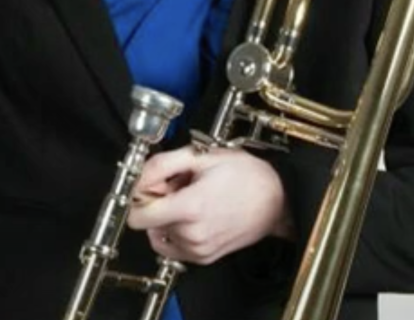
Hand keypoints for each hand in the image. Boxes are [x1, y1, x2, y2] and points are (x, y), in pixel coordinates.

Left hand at [127, 144, 293, 265]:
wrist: (276, 199)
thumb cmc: (247, 176)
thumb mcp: (202, 156)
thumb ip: (162, 164)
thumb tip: (140, 176)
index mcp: (190, 208)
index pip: (137, 216)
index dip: (139, 196)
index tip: (151, 184)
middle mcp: (191, 234)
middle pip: (150, 221)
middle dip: (159, 200)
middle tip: (180, 183)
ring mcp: (198, 249)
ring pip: (162, 232)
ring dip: (169, 214)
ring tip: (192, 195)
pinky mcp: (204, 257)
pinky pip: (174, 245)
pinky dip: (177, 229)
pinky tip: (195, 212)